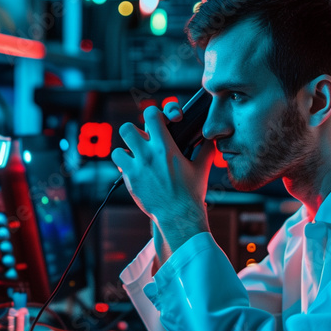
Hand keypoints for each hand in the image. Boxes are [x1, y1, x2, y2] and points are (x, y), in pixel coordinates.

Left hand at [111, 104, 214, 252]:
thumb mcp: (202, 167)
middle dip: (135, 132)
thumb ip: (207, 148)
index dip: (156, 114)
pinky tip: (135, 169)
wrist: (179, 216)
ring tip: (137, 157)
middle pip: (127, 128)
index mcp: (166, 148)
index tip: (164, 123)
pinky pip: (119, 163)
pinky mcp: (130, 180)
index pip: (152, 115)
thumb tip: (212, 137)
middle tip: (144, 141)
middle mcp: (148, 155)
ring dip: (127, 150)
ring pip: (118, 148)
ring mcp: (137, 168)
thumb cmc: (192, 193)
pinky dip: (124, 164)